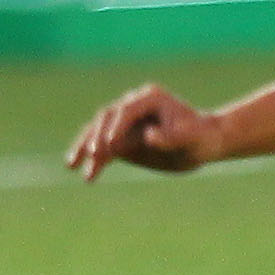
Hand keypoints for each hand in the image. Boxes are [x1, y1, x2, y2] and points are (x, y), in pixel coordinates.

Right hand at [67, 82, 218, 179]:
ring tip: (72, 165)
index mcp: (149, 98)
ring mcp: (124, 123)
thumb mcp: (191, 137)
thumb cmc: (200, 137)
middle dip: (97, 136)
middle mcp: (132, 106)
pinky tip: (86, 176)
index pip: (126, 110)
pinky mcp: (121, 140)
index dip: (117, 126)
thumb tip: (149, 135)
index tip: (112, 145)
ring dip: (84, 148)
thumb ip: (171, 136)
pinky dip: (93, 161)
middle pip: (106, 118)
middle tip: (94, 154)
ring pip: (97, 132)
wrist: (202, 145)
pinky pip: (103, 149)